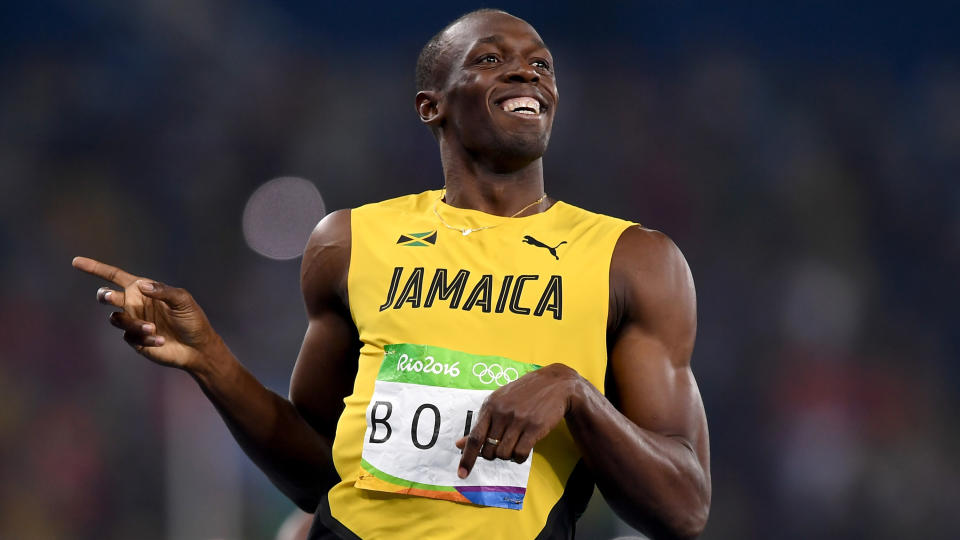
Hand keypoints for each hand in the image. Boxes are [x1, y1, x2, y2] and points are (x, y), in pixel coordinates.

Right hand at [72, 256, 221, 370]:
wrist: (197, 347)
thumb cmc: (192, 320)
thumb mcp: (183, 301)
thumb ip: (163, 291)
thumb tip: (142, 285)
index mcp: (142, 289)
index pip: (114, 276)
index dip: (95, 268)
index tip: (76, 262)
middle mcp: (134, 304)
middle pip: (107, 296)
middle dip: (106, 296)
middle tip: (111, 297)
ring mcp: (133, 322)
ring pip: (116, 319)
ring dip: (133, 323)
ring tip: (152, 328)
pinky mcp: (135, 340)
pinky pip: (129, 337)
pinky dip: (145, 338)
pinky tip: (160, 340)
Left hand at [455, 363, 581, 477]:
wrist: (555, 383)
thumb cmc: (523, 393)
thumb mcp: (498, 402)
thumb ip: (480, 424)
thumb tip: (459, 444)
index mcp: (490, 405)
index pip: (475, 437)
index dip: (467, 458)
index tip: (462, 474)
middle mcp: (502, 413)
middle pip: (489, 450)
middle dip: (493, 454)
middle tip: (502, 445)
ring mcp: (519, 420)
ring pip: (504, 454)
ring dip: (507, 456)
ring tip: (514, 444)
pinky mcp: (535, 427)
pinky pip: (520, 454)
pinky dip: (519, 458)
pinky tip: (523, 449)